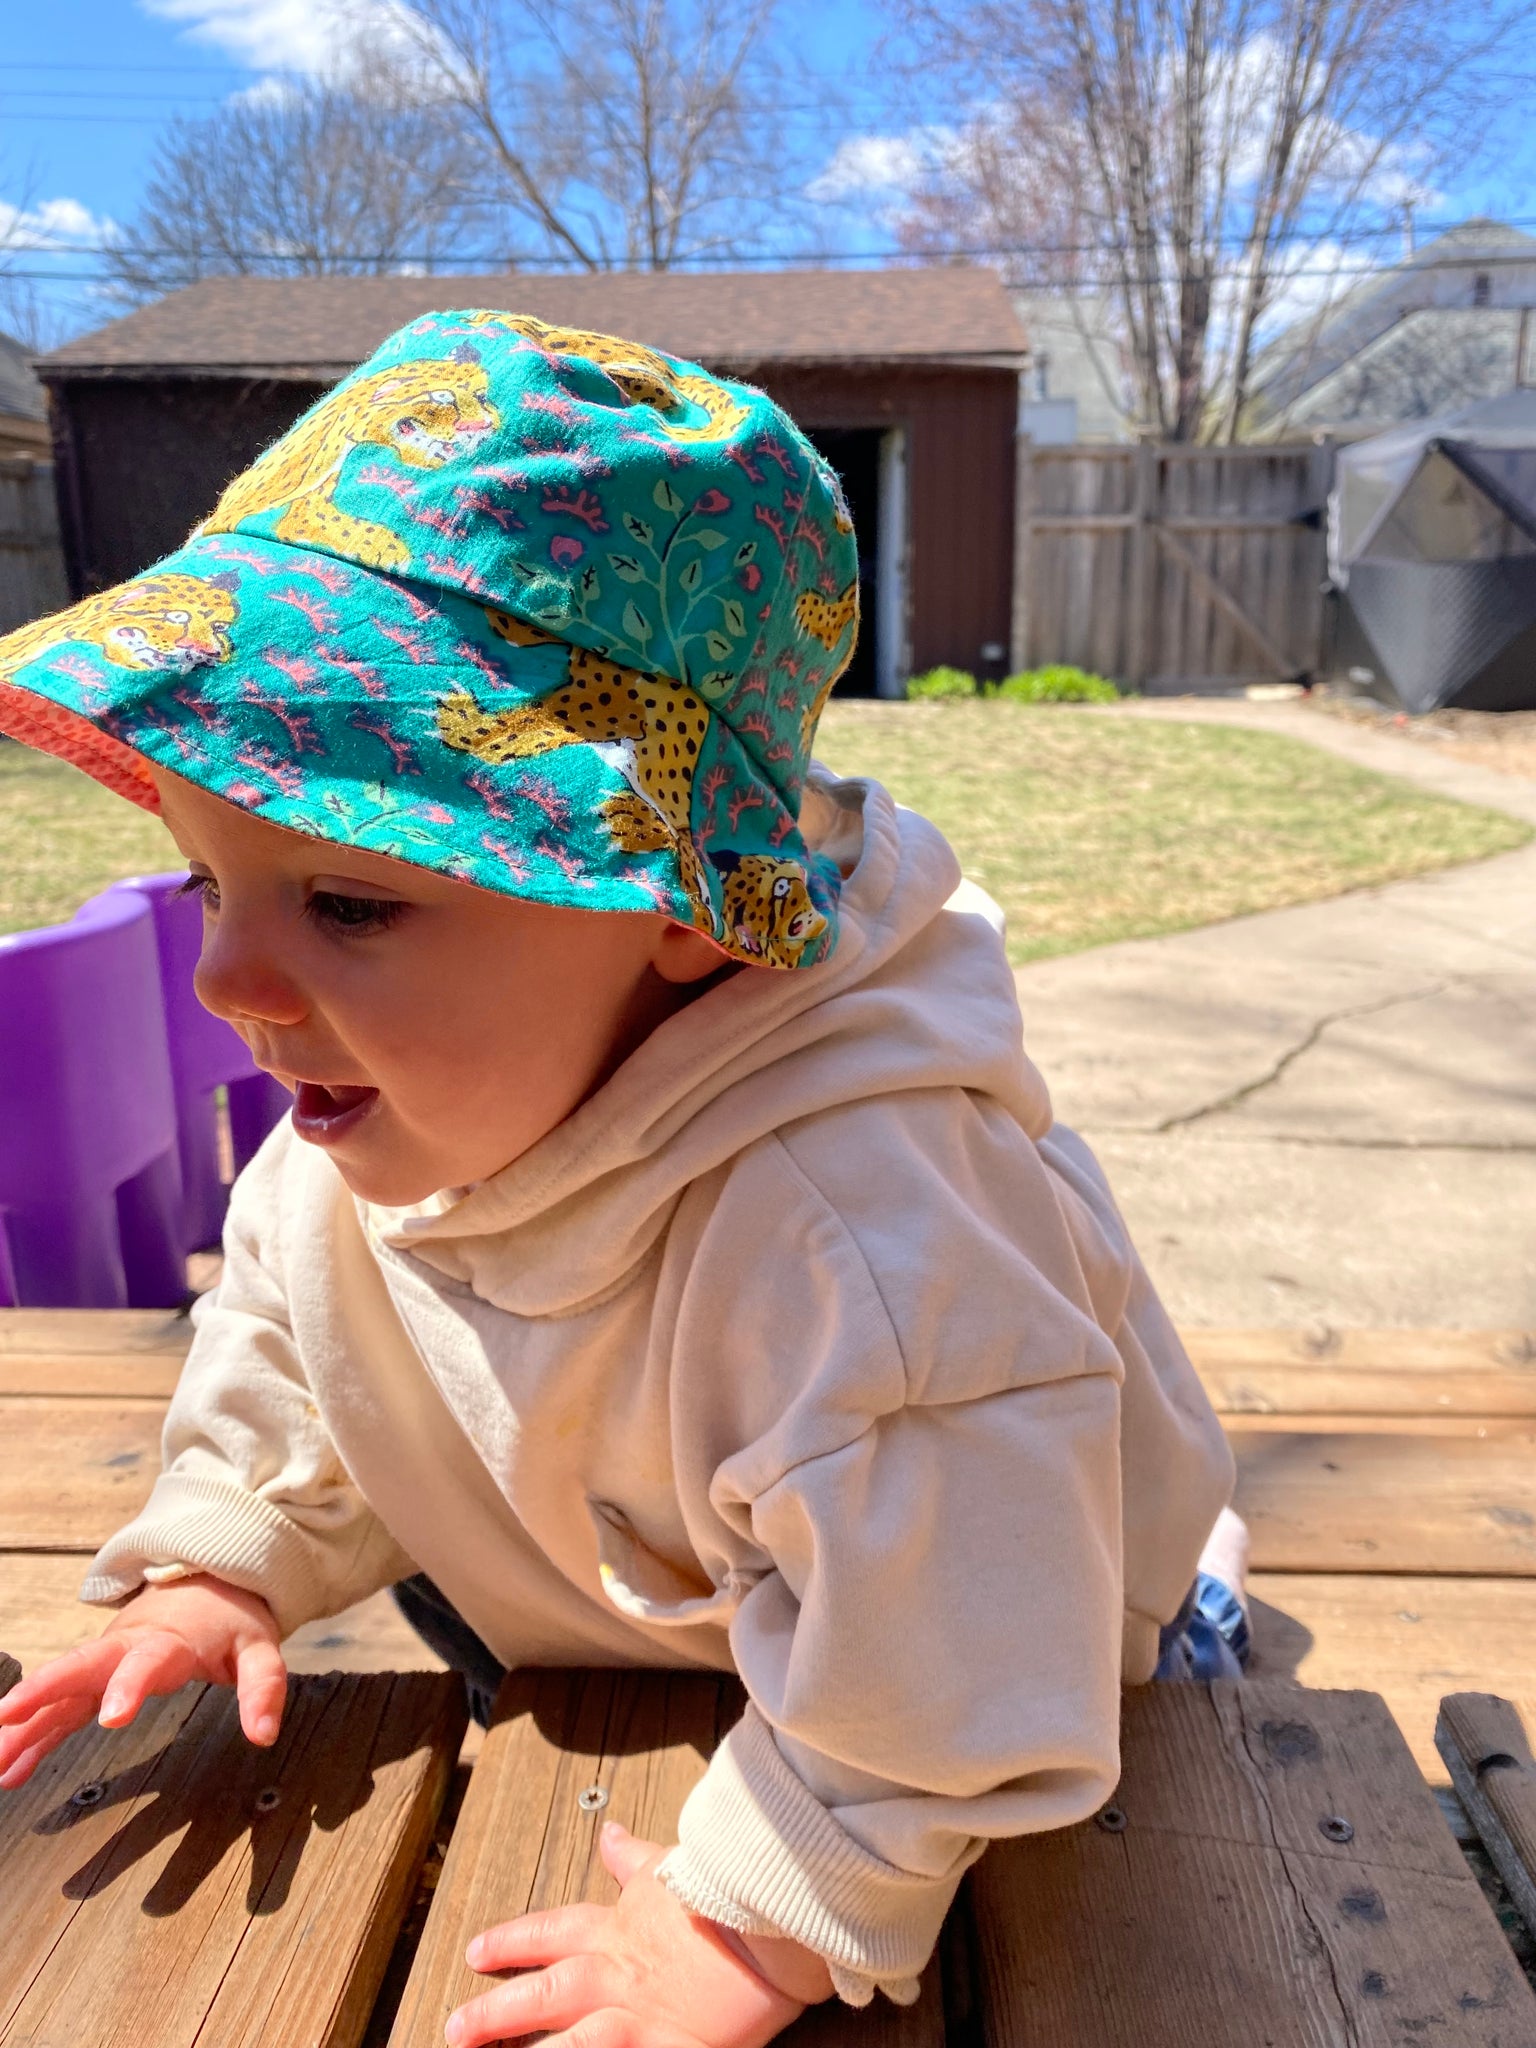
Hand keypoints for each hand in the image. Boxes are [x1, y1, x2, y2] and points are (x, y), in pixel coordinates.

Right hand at [0, 1574, 285, 1788]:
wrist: (206, 1579)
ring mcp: (106, 1661)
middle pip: (83, 1665)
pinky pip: (60, 1707)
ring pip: (61, 1689)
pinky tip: (10, 1767)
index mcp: (169, 1639)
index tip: (111, 1717)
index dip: (129, 1685)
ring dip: (27, 1722)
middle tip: (11, 1717)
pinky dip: (34, 1733)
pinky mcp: (96, 1676)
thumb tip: (263, 1734)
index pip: (148, 1661)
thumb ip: (262, 1687)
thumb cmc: (229, 1616)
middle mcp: (127, 1646)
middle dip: (47, 1690)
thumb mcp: (259, 1647)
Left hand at [447, 1822, 833, 2046]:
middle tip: (454, 2027)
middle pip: (540, 1992)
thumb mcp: (671, 1863)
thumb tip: (607, 1832)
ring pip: (565, 2041)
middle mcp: (614, 1970)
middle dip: (494, 2011)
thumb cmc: (725, 1886)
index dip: (510, 1941)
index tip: (477, 1950)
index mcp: (617, 1924)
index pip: (548, 1930)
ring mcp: (634, 2014)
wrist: (769, 1916)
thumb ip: (633, 1857)